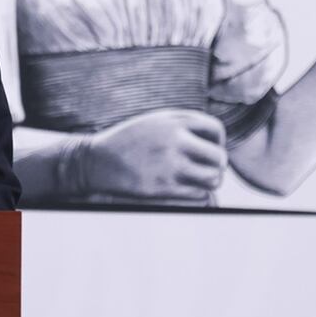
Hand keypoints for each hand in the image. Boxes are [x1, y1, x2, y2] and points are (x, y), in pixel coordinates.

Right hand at [74, 109, 227, 199]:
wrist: (96, 161)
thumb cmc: (128, 141)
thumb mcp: (154, 122)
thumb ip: (183, 125)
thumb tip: (216, 140)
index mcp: (174, 121)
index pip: (216, 129)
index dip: (217, 142)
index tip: (207, 150)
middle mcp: (175, 140)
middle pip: (219, 158)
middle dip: (216, 166)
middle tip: (206, 170)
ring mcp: (169, 164)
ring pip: (213, 178)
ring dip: (209, 182)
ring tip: (198, 181)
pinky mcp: (163, 187)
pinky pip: (198, 195)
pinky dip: (196, 194)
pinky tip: (184, 189)